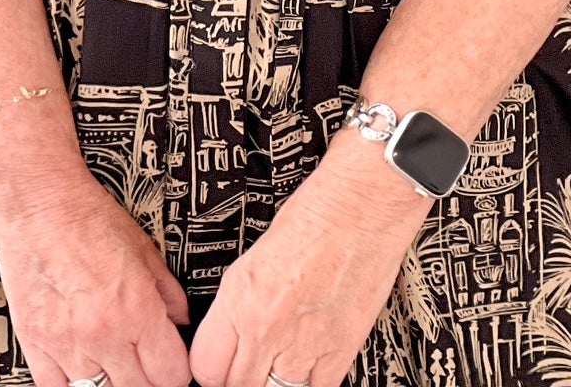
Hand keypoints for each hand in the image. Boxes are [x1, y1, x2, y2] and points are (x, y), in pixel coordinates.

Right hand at [0, 167, 192, 386]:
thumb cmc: (87, 216)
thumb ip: (168, 291)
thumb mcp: (143, 247)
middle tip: (143, 359)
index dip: (176, 368)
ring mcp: (67, 343)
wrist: (39, 203)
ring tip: (112, 357)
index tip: (171, 360)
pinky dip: (72, 381)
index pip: (171, 374)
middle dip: (147, 376)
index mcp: (137, 308)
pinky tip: (81, 363)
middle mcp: (103, 333)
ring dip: (111, 379)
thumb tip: (180, 320)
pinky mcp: (35, 343)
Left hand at [187, 137, 430, 386]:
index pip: (206, 366)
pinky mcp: (339, 352)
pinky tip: (308, 368)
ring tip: (279, 367)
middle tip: (250, 365)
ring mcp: (303, 344)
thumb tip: (234, 337)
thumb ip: (241, 302)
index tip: (219, 366)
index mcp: (239, 295)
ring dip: (273, 385)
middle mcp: (265, 325)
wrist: (364, 203)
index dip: (212, 369)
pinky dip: (309, 384)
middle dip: (240, 379)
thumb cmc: (317, 213)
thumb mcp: (257, 255)